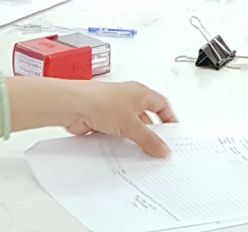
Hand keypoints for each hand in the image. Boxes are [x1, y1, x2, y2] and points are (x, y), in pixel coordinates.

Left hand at [58, 81, 177, 156]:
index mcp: (140, 93)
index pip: (162, 105)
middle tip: (158, 149)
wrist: (73, 106)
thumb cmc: (100, 101)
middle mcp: (128, 100)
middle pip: (146, 119)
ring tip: (140, 154)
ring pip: (130, 129)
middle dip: (151, 134)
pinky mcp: (102, 122)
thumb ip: (149, 139)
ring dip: (134, 140)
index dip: (169, 119)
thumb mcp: (131, 124)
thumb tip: (162, 148)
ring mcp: (115, 111)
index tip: (174, 134)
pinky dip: (120, 144)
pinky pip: (116, 136)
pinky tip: (122, 153)